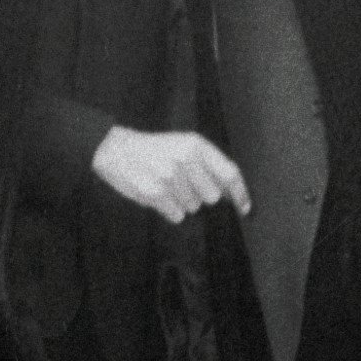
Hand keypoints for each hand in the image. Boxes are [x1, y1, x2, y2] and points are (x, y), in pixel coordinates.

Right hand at [89, 127, 252, 222]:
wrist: (115, 149)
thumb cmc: (155, 150)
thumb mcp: (184, 146)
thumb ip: (208, 166)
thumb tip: (231, 193)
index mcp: (197, 145)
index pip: (230, 173)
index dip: (240, 194)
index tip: (245, 209)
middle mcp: (186, 159)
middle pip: (212, 196)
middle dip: (201, 196)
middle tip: (182, 185)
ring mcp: (169, 176)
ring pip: (193, 207)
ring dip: (182, 202)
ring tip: (165, 185)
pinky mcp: (155, 192)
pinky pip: (176, 215)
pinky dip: (170, 210)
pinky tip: (158, 195)